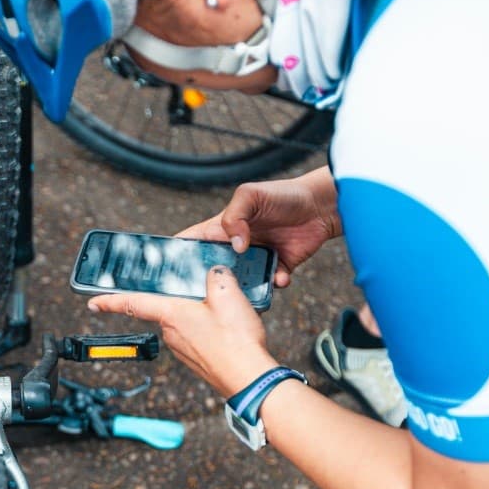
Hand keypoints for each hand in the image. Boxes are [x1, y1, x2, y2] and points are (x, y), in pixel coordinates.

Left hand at [88, 266, 278, 400]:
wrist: (249, 379)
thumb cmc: (236, 341)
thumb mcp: (228, 295)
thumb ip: (217, 277)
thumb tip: (214, 274)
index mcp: (171, 314)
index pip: (133, 303)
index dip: (110, 301)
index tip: (93, 302)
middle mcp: (171, 334)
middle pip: (167, 309)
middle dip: (182, 300)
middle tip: (204, 295)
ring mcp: (182, 350)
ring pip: (184, 323)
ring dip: (199, 316)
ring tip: (226, 314)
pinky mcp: (196, 361)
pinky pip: (197, 338)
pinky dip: (209, 331)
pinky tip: (228, 330)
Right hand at [178, 166, 339, 287]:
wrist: (320, 205)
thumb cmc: (283, 194)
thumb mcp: (250, 195)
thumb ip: (234, 216)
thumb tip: (235, 246)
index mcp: (220, 229)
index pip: (191, 244)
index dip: (177, 257)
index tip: (168, 274)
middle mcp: (235, 247)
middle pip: (213, 270)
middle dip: (209, 283)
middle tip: (208, 294)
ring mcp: (256, 260)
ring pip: (241, 284)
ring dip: (244, 290)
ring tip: (248, 293)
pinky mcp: (278, 269)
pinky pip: (270, 285)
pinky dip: (274, 285)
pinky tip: (280, 277)